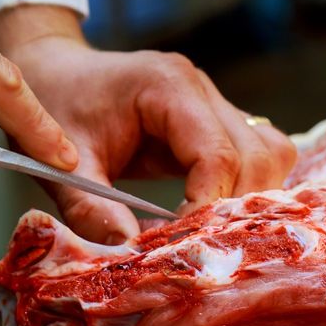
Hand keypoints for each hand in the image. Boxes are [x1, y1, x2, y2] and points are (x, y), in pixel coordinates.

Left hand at [0, 5, 296, 241]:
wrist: (54, 71)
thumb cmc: (54, 106)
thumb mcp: (62, 164)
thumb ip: (90, 209)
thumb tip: (128, 253)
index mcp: (168, 86)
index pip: (216, 153)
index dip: (208, 206)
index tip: (184, 245)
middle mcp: (203, 90)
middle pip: (258, 155)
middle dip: (235, 208)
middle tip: (199, 247)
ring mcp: (217, 104)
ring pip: (271, 155)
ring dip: (251, 200)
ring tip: (211, 234)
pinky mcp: (219, 123)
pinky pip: (259, 156)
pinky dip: (248, 190)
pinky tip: (217, 217)